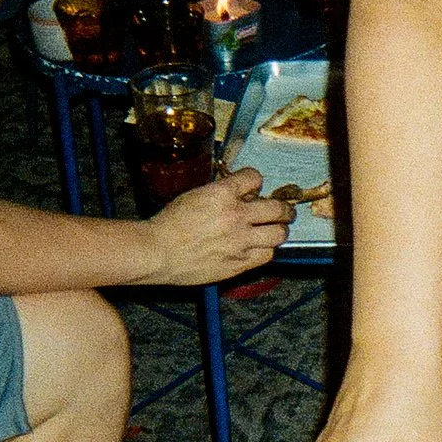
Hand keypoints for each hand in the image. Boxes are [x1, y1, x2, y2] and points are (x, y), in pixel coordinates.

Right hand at [143, 168, 290, 283]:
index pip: (255, 177)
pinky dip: (266, 250)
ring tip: (275, 230)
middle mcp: (236, 216)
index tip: (254, 186)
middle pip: (278, 209)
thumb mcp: (195, 195)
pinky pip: (267, 256)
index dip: (255, 180)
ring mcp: (240, 242)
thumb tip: (243, 194)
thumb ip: (221, 193)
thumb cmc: (169, 223)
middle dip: (283, 208)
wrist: (157, 252)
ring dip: (278, 230)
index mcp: (222, 194)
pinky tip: (260, 248)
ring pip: (279, 234)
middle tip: (283, 211)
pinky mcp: (239, 263)